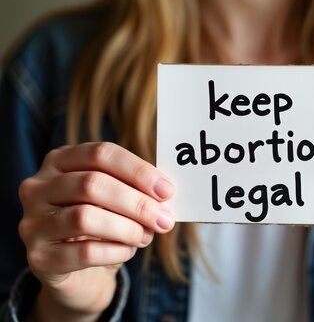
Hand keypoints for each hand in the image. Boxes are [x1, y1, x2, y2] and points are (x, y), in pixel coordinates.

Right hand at [18, 142, 175, 321]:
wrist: (80, 273)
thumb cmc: (103, 225)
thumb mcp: (117, 199)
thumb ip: (136, 189)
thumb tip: (164, 192)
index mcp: (60, 161)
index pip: (101, 154)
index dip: (138, 171)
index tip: (167, 190)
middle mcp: (38, 187)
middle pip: (92, 184)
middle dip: (137, 203)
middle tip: (164, 219)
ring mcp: (32, 222)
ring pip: (85, 218)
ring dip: (127, 228)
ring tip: (146, 236)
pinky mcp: (38, 257)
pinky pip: (84, 252)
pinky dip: (116, 252)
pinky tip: (128, 251)